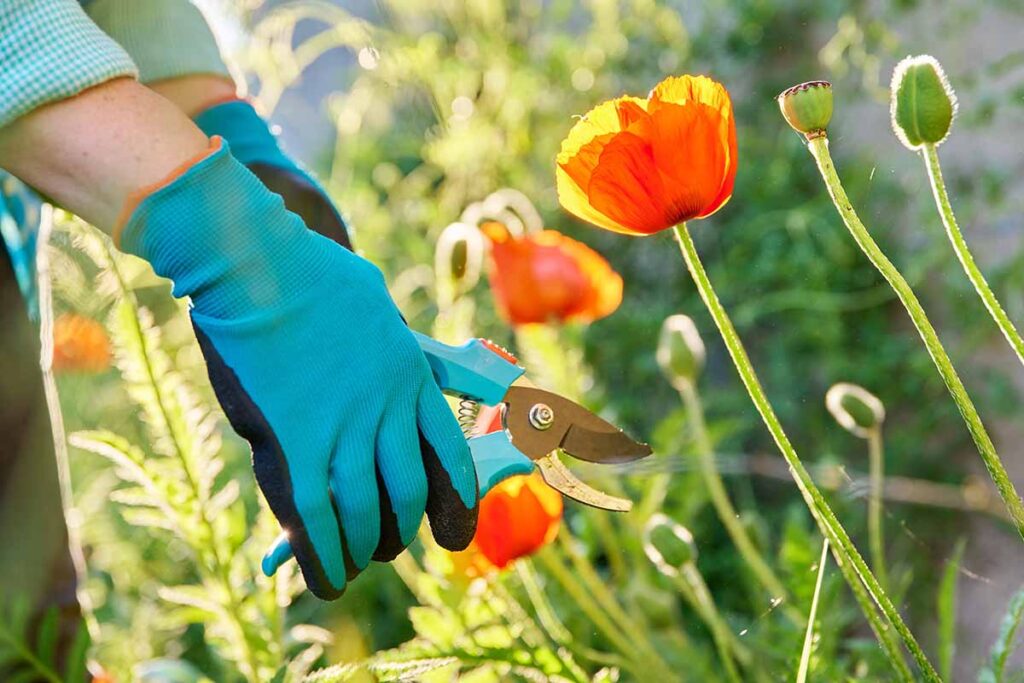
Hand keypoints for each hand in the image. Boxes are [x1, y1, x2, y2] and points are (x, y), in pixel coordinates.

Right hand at [120, 139, 477, 598]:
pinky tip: (325, 579)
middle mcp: (388, 411)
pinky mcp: (296, 441)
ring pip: (366, 512)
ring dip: (363, 548)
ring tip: (355, 562)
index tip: (454, 533)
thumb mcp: (378, 306)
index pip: (449, 458)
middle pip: (407, 495)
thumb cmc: (313, 274)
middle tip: (389, 546)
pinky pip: (317, 515)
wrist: (260, 262)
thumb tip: (412, 366)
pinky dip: (322, 555)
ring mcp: (345, 428)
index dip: (456, 504)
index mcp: (411, 379)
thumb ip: (396, 347)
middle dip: (401, 532)